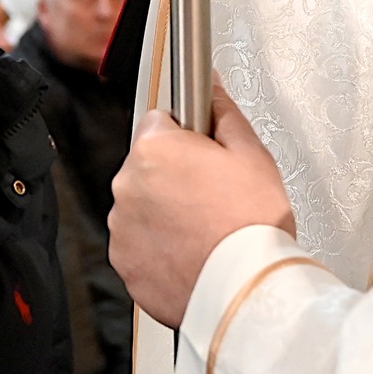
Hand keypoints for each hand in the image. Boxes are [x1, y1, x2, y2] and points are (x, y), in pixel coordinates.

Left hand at [109, 83, 293, 326]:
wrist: (244, 289)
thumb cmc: (251, 224)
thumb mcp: (252, 154)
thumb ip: (223, 112)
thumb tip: (210, 84)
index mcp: (154, 149)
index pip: (159, 121)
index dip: (188, 137)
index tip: (206, 155)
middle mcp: (127, 184)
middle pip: (148, 165)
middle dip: (175, 175)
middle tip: (214, 197)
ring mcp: (120, 226)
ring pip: (141, 205)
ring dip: (164, 212)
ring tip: (204, 230)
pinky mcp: (123, 262)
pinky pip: (138, 243)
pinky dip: (158, 247)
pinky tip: (190, 253)